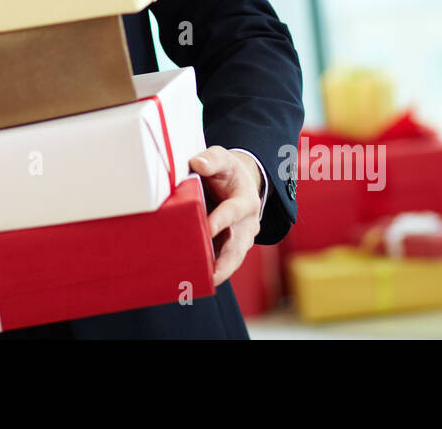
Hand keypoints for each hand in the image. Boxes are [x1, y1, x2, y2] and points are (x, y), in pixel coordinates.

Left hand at [189, 146, 263, 286]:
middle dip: (224, 262)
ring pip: (231, 260)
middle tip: (209, 273)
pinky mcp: (231, 249)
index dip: (221, 220)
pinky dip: (211, 272)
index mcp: (246, 201)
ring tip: (199, 283)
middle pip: (237, 247)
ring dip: (217, 272)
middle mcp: (247, 225)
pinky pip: (223, 263)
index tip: (207, 228)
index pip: (234, 211)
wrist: (238, 183)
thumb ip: (212, 159)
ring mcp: (241, 240)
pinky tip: (194, 279)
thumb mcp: (222, 159)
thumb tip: (197, 164)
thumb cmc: (227, 172)